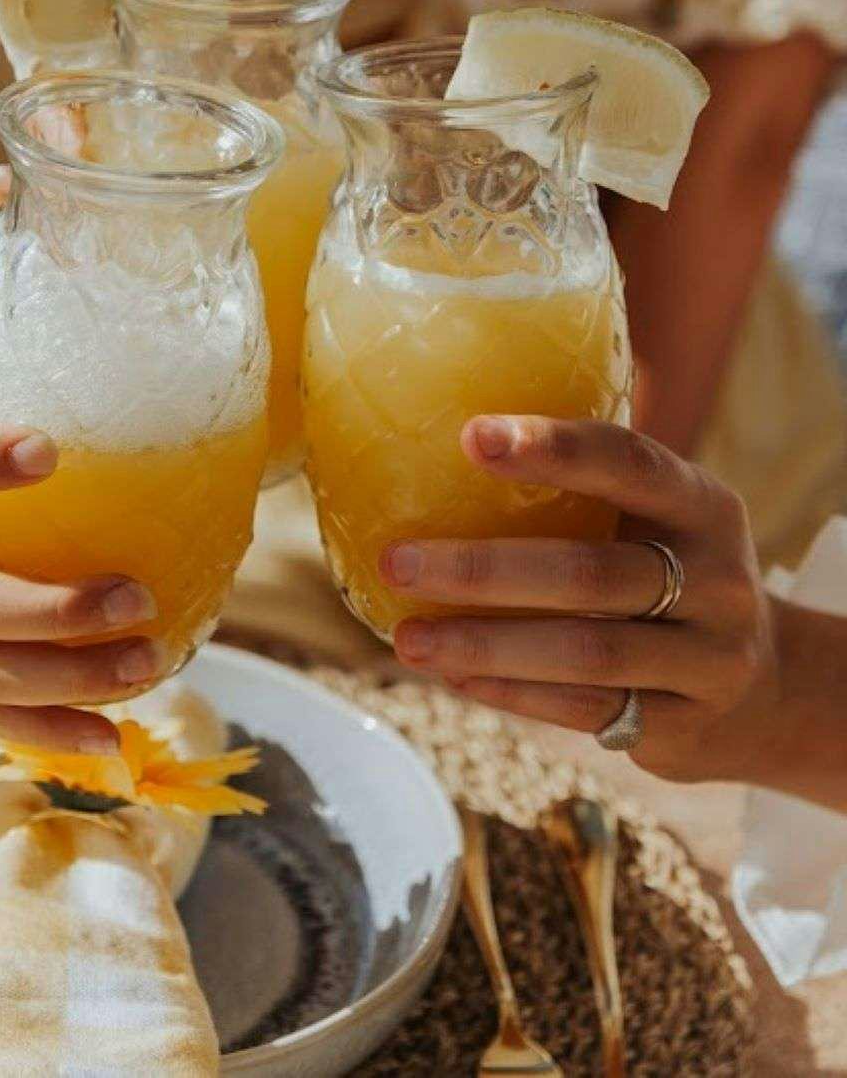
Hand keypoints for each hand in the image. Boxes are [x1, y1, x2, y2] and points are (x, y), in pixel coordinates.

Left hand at [380, 417, 781, 783]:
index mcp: (702, 505)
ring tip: (408, 639)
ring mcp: (708, 661)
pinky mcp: (684, 729)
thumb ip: (584, 490)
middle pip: (590, 573)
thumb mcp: (658, 520)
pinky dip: (514, 694)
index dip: (554, 447)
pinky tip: (455, 678)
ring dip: (485, 645)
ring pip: (586, 653)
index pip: (628, 463)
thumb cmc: (671, 575)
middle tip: (397, 561)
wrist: (767, 691)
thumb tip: (431, 447)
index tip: (471, 436)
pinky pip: (586, 709)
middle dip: (483, 568)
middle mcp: (717, 580)